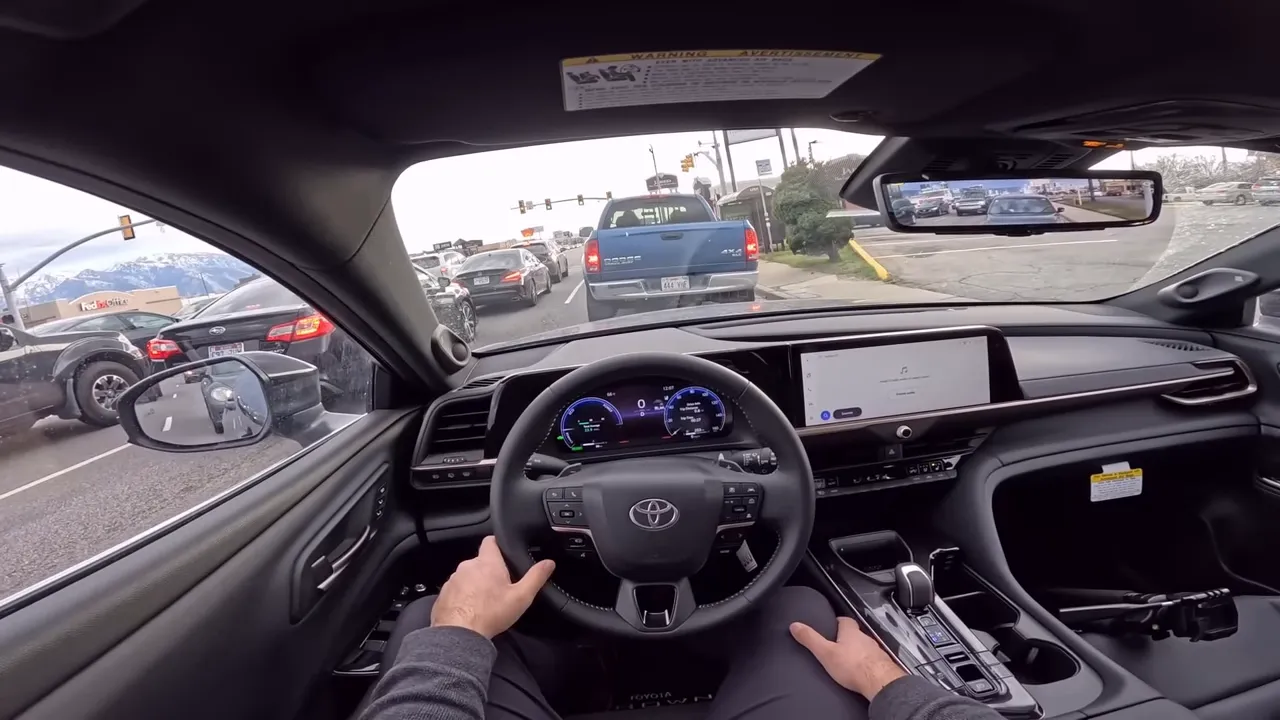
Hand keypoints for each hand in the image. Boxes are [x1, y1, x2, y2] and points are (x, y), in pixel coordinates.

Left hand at [431, 536, 555, 639]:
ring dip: (475, 584)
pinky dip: (463, 597)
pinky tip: (470, 610)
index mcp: (488, 563)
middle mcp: (468, 566)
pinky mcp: (444, 594)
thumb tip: (549, 563)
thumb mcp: (521, 597)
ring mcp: (453, 579)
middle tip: (500, 588)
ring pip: (467, 576)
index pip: (491, 541)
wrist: (459, 634)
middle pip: (480, 562)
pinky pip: (456, 590)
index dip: (498, 545)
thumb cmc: (490, 614)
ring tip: (485, 602)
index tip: (505, 554)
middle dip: (489, 571)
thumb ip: (536, 577)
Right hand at [791, 616, 906, 700]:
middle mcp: (865, 638)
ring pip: (865, 647)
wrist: (880, 683)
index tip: (831, 625)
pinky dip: (867, 663)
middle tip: (837, 645)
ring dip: (858, 651)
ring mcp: (876, 651)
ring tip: (848, 660)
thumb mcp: (825, 652)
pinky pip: (873, 660)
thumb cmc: (852, 666)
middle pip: (856, 633)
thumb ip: (810, 639)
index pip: (845, 620)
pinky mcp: (883, 665)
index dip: (838, 622)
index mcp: (851, 632)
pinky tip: (861, 672)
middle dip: (847, 638)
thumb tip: (794, 625)